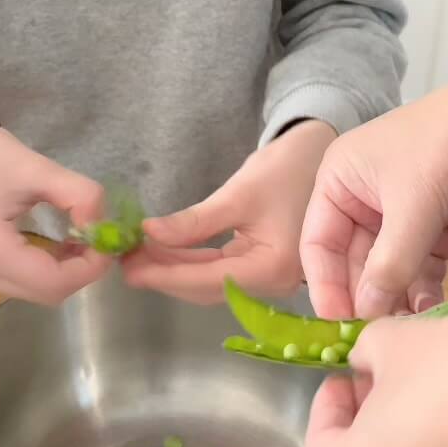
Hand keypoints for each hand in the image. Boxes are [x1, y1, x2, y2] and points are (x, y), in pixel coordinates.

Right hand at [0, 105, 111, 304]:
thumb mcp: (38, 168)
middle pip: (45, 293)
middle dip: (79, 270)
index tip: (108, 241)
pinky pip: (16, 282)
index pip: (52, 282)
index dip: (89, 268)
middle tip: (97, 239)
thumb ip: (81, 198)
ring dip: (62, 271)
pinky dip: (42, 269)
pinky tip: (54, 245)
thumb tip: (104, 227)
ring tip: (76, 238)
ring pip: (32, 292)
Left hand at [121, 120, 336, 303]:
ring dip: (174, 270)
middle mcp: (274, 284)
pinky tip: (164, 251)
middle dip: (164, 276)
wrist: (322, 157)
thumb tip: (149, 235)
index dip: (165, 275)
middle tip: (125, 261)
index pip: (207, 279)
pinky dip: (191, 263)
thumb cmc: (289, 169)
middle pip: (207, 289)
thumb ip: (193, 222)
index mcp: (273, 268)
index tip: (129, 267)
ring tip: (137, 255)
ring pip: (210, 283)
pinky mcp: (263, 268)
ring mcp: (270, 279)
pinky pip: (220, 272)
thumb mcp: (238, 194)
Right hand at [300, 69, 447, 319]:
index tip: (336, 322)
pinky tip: (430, 311)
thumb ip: (390, 261)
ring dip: (394, 300)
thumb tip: (366, 313)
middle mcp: (363, 202)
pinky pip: (418, 272)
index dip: (324, 284)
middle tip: (375, 334)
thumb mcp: (416, 200)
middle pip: (351, 263)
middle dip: (364, 297)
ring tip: (406, 327)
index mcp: (340, 181)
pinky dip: (422, 292)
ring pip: (386, 272)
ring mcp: (401, 220)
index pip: (318, 243)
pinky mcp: (436, 232)